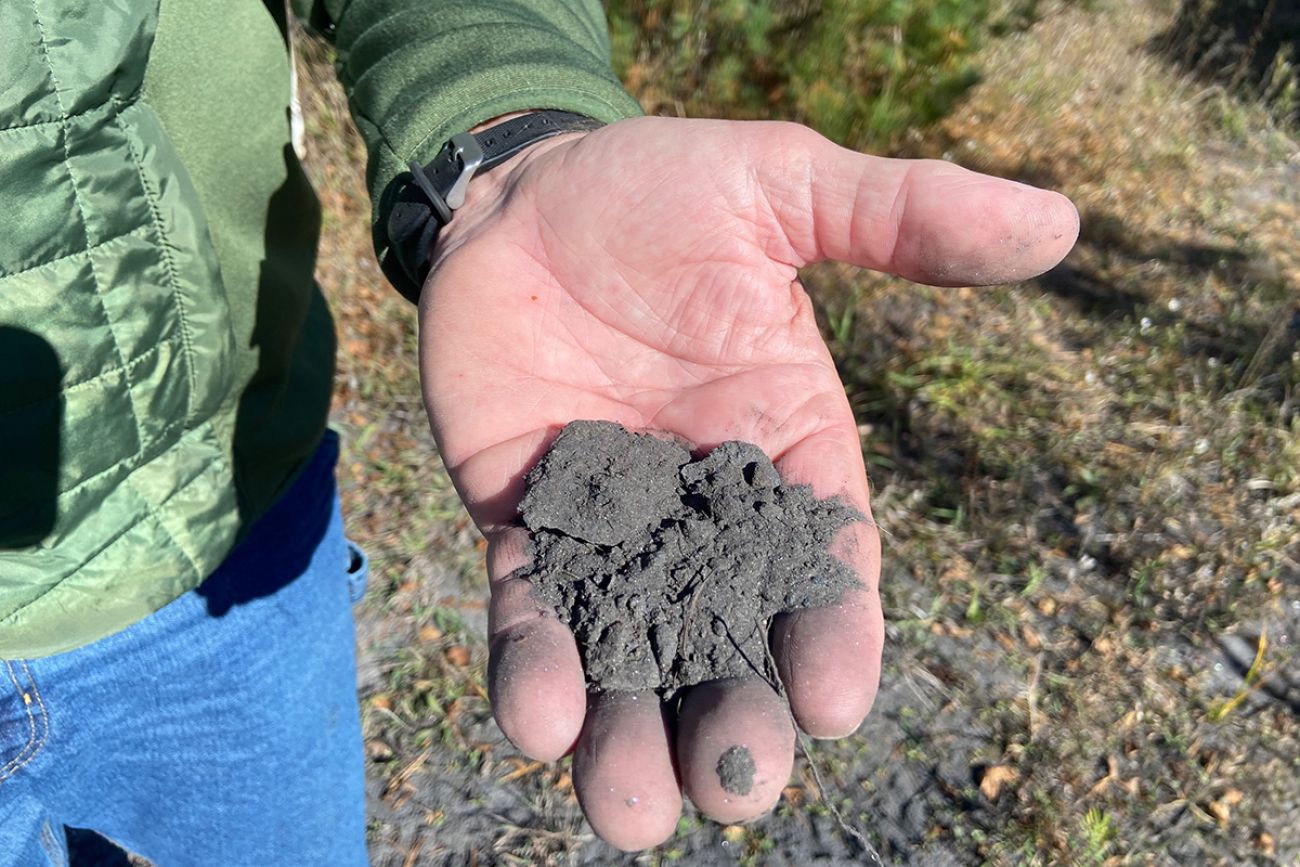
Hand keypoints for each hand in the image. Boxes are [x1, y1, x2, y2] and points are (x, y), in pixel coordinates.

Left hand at [418, 116, 1076, 848]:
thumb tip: (1056, 224)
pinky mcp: (523, 522)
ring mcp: (610, 524)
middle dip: (732, 713)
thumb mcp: (785, 187)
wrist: (521, 194)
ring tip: (633, 812)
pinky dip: (533, 666)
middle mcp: (703, 507)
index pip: (824, 557)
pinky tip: (539, 721)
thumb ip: (902, 218)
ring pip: (626, 650)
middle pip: (729, 634)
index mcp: (787, 446)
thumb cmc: (660, 190)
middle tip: (738, 786)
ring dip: (628, 735)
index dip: (832, 629)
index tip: (832, 699)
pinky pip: (528, 608)